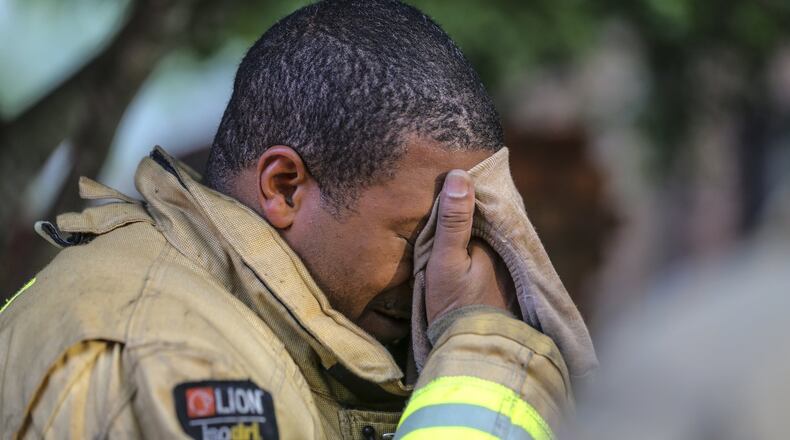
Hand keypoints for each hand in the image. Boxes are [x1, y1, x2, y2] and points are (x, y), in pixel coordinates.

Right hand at [425, 170, 516, 324]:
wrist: (474, 348)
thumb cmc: (455, 304)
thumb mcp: (445, 260)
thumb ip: (452, 220)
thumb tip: (458, 175)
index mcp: (494, 237)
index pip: (482, 201)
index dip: (467, 188)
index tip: (450, 175)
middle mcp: (507, 248)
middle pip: (489, 216)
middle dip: (476, 203)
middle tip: (453, 186)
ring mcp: (508, 265)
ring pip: (492, 232)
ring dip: (479, 221)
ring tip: (456, 209)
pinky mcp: (504, 281)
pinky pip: (493, 248)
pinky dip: (482, 240)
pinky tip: (470, 240)